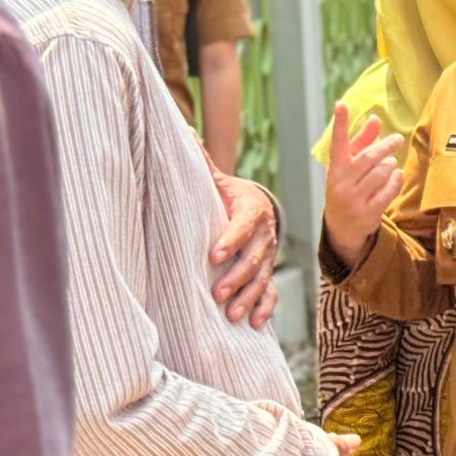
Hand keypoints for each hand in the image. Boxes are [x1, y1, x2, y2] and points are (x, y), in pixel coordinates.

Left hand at [210, 171, 280, 327]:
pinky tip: (254, 323)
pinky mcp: (267, 273)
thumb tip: (183, 131)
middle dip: (236, 277)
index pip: (244, 226)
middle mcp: (265, 235)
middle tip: (216, 293)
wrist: (257, 208)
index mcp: (253, 211)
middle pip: (254, 258)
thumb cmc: (230, 195)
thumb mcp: (219, 179)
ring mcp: (268, 256)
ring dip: (248, 297)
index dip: (230, 241)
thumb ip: (202, 161)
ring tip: (231, 314)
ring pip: (262, 278)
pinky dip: (265, 308)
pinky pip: (272, 293)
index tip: (213, 256)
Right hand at [323, 104, 404, 266]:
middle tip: (397, 139)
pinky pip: (390, 189)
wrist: (342, 227)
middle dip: (386, 146)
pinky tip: (396, 176)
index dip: (339, 123)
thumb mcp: (348, 166)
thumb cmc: (347, 187)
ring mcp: (354, 199)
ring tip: (390, 164)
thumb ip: (362, 142)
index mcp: (335, 169)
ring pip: (382, 172)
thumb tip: (375, 118)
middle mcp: (341, 183)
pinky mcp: (368, 212)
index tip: (341, 103)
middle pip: (370, 157)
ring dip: (391, 165)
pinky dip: (396, 180)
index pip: (338, 142)